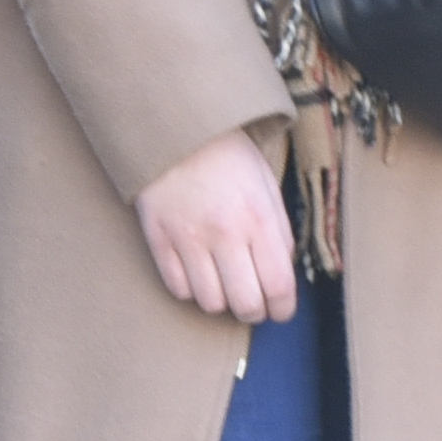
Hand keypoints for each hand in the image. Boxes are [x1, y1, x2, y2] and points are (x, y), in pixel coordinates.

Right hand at [136, 128, 297, 321]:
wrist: (176, 129)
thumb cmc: (228, 158)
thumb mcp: (267, 187)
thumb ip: (278, 233)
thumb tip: (281, 277)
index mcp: (259, 218)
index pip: (279, 286)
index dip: (283, 309)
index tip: (280, 311)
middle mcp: (225, 232)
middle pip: (245, 304)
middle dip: (254, 312)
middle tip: (253, 304)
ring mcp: (188, 237)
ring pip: (210, 302)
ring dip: (221, 301)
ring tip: (223, 283)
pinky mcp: (158, 239)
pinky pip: (178, 288)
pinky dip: (191, 289)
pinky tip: (197, 272)